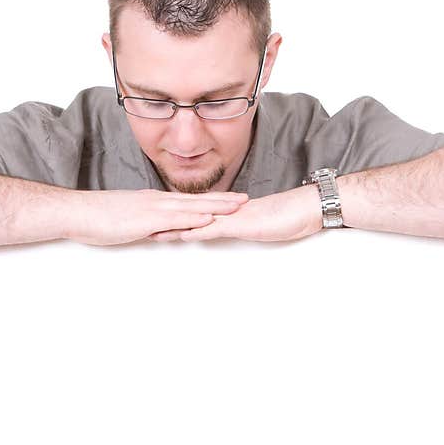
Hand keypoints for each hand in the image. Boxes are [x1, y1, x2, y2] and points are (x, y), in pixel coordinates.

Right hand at [64, 188, 249, 245]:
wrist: (78, 212)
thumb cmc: (97, 217)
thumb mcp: (127, 220)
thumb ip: (145, 223)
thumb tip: (158, 231)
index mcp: (153, 201)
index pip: (187, 200)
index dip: (210, 199)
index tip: (229, 199)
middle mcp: (156, 201)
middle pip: (196, 200)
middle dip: (222, 200)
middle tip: (245, 199)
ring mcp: (152, 209)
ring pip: (190, 207)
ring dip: (215, 207)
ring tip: (237, 207)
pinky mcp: (144, 220)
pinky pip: (173, 220)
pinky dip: (193, 220)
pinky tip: (207, 220)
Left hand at [149, 184, 323, 242]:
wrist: (305, 208)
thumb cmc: (284, 217)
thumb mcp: (253, 225)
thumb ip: (236, 226)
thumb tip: (221, 231)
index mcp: (224, 212)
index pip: (191, 214)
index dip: (169, 217)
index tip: (148, 221)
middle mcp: (223, 211)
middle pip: (186, 215)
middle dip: (162, 221)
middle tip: (137, 225)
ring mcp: (230, 217)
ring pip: (195, 221)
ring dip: (172, 227)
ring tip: (149, 232)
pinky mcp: (241, 224)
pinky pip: (215, 228)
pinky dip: (197, 231)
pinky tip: (181, 235)